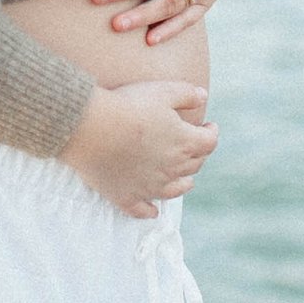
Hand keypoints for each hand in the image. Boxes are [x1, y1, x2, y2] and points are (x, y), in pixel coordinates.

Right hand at [60, 77, 219, 220]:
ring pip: (175, 190)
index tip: (208, 126)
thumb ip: (188, 94)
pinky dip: (150, 211)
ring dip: (183, 183)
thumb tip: (204, 96)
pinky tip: (153, 211)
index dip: (212, 132)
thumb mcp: (163, 91)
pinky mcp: (127, 196)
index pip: (210, 142)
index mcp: (185, 143)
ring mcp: (150, 186)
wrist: (91, 128)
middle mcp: (172, 169)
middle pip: (195, 165)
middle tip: (194, 146)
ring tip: (185, 179)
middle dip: (198, 154)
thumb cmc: (128, 106)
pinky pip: (142, 210)